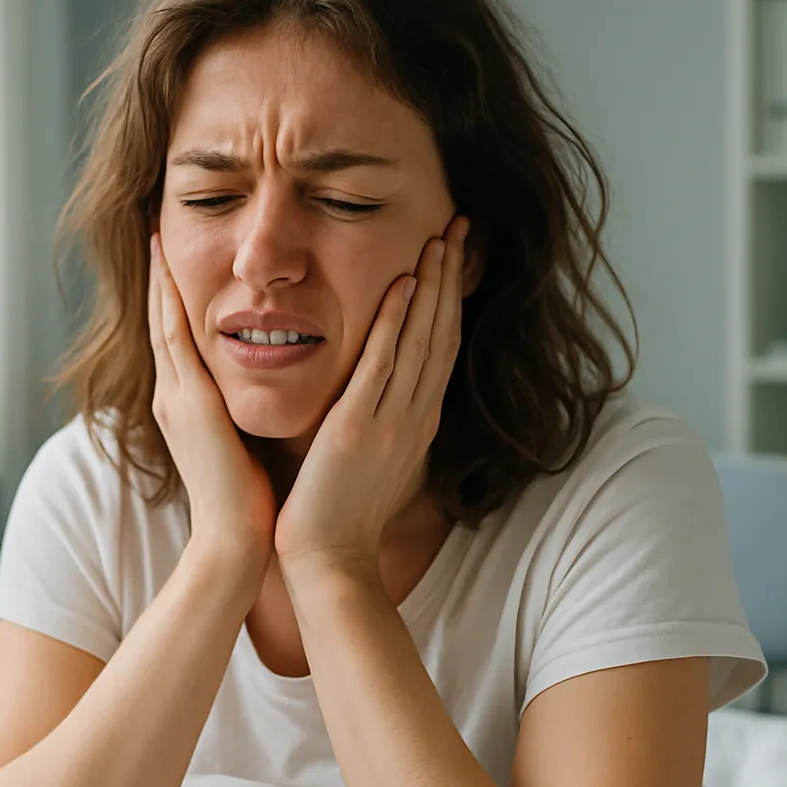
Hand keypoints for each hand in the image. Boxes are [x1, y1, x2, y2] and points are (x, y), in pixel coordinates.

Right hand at [148, 234, 276, 566]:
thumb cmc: (249, 500)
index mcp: (188, 405)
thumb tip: (265, 387)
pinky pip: (173, 338)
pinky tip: (168, 268)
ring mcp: (175, 398)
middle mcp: (174, 396)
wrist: (236, 540)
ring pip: (162, 322)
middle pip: (161, 321)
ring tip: (153, 234)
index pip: (177, 337)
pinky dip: (169, 301)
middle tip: (152, 229)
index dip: (172, 296)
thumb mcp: (241, 441)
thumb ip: (240, 411)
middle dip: (157, 276)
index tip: (173, 258)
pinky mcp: (187, 404)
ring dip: (159, 277)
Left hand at [273, 216, 467, 581]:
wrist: (328, 561)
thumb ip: (381, 421)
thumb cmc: (341, 514)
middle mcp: (414, 417)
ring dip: (432, 287)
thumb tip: (385, 395)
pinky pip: (381, 366)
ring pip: (419, 341)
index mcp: (416, 422)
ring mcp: (390, 422)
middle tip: (458, 225)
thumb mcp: (374, 460)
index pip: (440, 346)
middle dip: (451, 277)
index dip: (451, 298)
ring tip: (439, 239)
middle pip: (440, 333)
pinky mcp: (357, 429)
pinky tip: (403, 286)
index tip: (454, 254)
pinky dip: (395, 324)